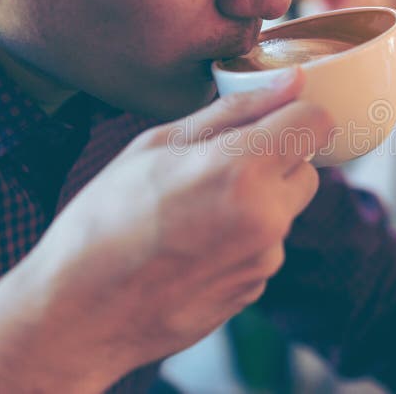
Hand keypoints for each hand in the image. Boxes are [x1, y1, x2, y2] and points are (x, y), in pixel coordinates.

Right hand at [0, 68, 333, 392]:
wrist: (79, 313)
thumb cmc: (106, 220)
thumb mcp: (159, 145)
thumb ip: (234, 111)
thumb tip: (291, 83)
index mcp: (243, 170)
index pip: (315, 123)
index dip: (296, 113)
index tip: (271, 119)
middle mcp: (268, 217)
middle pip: (308, 169)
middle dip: (277, 160)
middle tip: (220, 167)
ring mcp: (265, 259)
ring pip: (285, 210)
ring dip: (258, 202)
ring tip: (195, 213)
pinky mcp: (255, 288)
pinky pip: (265, 247)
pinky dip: (243, 240)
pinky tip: (194, 246)